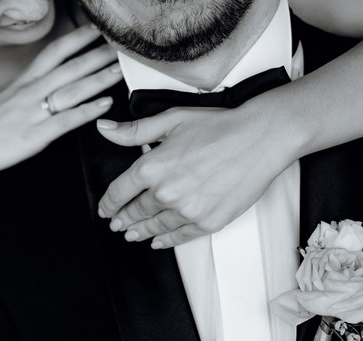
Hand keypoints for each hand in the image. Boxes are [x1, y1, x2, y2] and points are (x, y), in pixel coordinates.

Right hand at [0, 25, 121, 185]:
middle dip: (98, 54)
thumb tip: (50, 82)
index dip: (78, 38)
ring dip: (100, 77)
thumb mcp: (5, 98)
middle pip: (70, 67)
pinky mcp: (35, 135)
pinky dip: (87, 110)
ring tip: (122, 68)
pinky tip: (107, 104)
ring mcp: (33, 112)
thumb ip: (28, 89)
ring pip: (72, 89)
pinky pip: (66, 120)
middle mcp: (30, 91)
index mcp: (23, 81)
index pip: (54, 51)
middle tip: (123, 43)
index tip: (98, 26)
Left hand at [96, 102, 296, 248]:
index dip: (108, 203)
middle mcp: (165, 193)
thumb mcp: (170, 120)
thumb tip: (104, 128)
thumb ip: (133, 130)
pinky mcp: (209, 222)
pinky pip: (180, 236)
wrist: (259, 140)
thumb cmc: (218, 126)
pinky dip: (166, 241)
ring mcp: (187, 211)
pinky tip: (158, 241)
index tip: (105, 209)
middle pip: (136, 211)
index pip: (119, 192)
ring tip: (132, 235)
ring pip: (156, 226)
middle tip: (117, 225)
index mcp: (152, 167)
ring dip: (141, 232)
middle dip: (124, 219)